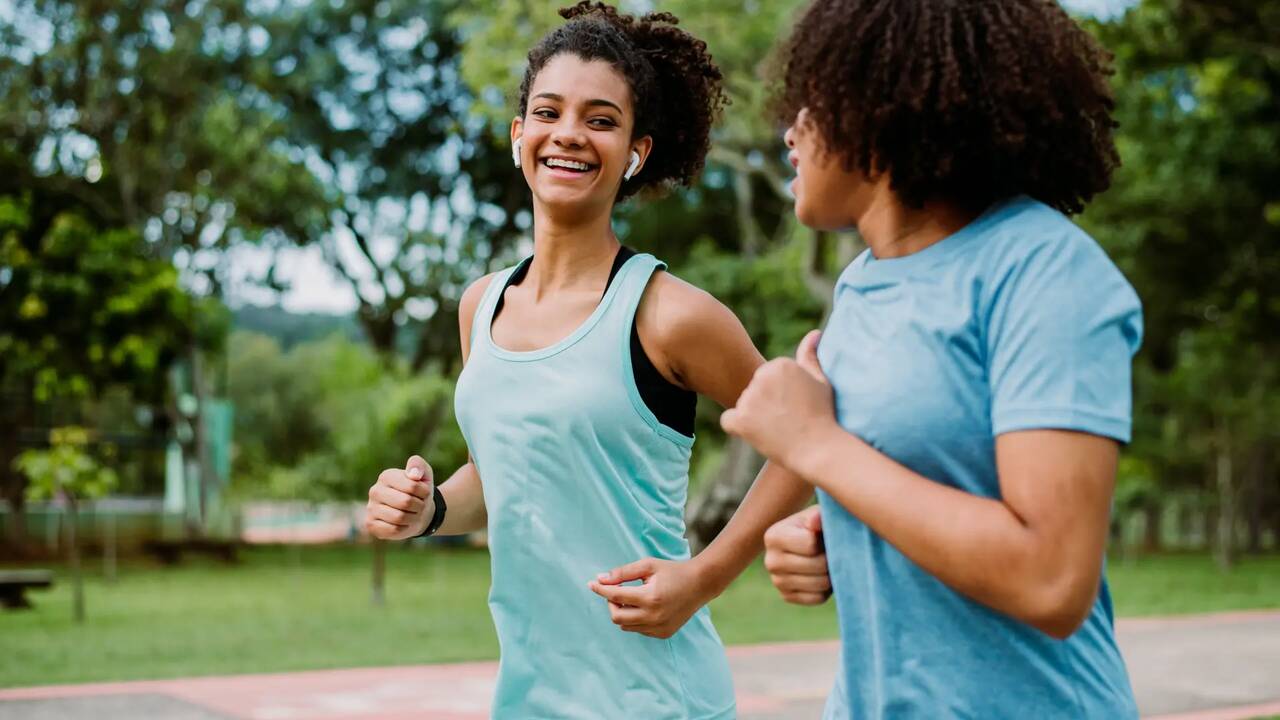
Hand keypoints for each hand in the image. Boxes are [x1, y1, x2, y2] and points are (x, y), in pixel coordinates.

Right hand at [365, 455, 434, 539]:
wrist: (417, 510)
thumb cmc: (420, 490)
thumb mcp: (424, 473)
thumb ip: (418, 465)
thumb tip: (413, 474)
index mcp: (386, 476)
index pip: (412, 486)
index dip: (424, 492)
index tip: (424, 492)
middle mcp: (375, 491)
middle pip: (405, 502)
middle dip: (419, 506)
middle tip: (419, 505)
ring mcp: (371, 508)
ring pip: (399, 517)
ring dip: (413, 518)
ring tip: (412, 513)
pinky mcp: (371, 524)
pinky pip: (392, 530)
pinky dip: (404, 528)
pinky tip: (403, 523)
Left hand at [588, 558, 712, 638]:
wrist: (700, 584)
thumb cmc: (672, 571)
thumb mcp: (648, 565)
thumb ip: (623, 572)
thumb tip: (600, 579)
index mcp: (650, 597)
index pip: (616, 597)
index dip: (601, 589)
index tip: (591, 584)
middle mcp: (654, 616)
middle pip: (616, 617)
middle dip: (610, 604)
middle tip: (615, 591)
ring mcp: (659, 628)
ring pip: (626, 626)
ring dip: (622, 612)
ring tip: (632, 597)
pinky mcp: (663, 634)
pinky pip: (638, 629)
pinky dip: (635, 619)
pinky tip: (644, 607)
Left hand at [720, 330, 837, 472]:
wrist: (819, 448)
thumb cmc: (823, 415)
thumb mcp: (820, 381)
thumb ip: (810, 356)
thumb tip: (814, 333)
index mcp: (779, 364)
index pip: (765, 379)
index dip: (778, 396)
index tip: (794, 407)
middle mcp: (761, 376)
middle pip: (752, 391)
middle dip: (764, 405)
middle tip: (786, 420)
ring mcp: (749, 398)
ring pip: (742, 406)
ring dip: (753, 417)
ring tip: (778, 429)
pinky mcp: (741, 419)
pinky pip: (728, 421)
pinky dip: (738, 429)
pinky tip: (759, 434)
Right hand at [763, 505, 831, 604]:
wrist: (808, 544)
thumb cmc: (815, 526)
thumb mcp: (817, 515)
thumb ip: (818, 516)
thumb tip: (814, 522)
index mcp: (774, 536)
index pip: (811, 545)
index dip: (826, 541)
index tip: (825, 536)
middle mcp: (770, 560)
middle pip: (817, 565)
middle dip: (831, 559)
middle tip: (834, 552)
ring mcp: (777, 581)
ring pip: (819, 584)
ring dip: (832, 575)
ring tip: (830, 563)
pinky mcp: (786, 596)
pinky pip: (817, 598)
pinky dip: (826, 590)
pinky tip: (822, 576)